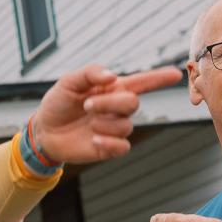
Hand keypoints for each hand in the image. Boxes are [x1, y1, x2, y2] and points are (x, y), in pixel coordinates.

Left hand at [32, 64, 181, 163]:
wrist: (44, 131)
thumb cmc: (58, 103)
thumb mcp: (68, 82)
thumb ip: (90, 73)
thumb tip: (112, 77)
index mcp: (113, 88)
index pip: (143, 82)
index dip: (160, 78)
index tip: (177, 74)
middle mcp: (117, 108)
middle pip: (132, 103)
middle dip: (110, 103)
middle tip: (87, 106)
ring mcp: (115, 128)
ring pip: (125, 125)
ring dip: (103, 122)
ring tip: (88, 123)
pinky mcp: (109, 147)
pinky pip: (123, 146)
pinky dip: (109, 142)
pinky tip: (94, 139)